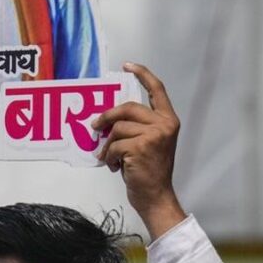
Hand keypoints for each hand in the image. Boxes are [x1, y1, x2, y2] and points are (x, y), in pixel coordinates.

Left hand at [92, 62, 185, 240]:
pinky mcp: (141, 147)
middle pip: (127, 107)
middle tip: (95, 126)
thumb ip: (136, 127)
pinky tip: (115, 166)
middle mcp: (165, 124)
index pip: (157, 90)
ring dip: (109, 145)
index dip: (142, 74)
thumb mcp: (148, 143)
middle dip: (107, 117)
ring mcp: (154, 135)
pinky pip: (113, 145)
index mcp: (168, 120)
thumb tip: (107, 118)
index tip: (128, 65)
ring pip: (117, 128)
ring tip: (111, 158)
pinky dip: (109, 156)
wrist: (156, 197)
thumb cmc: (149, 171)